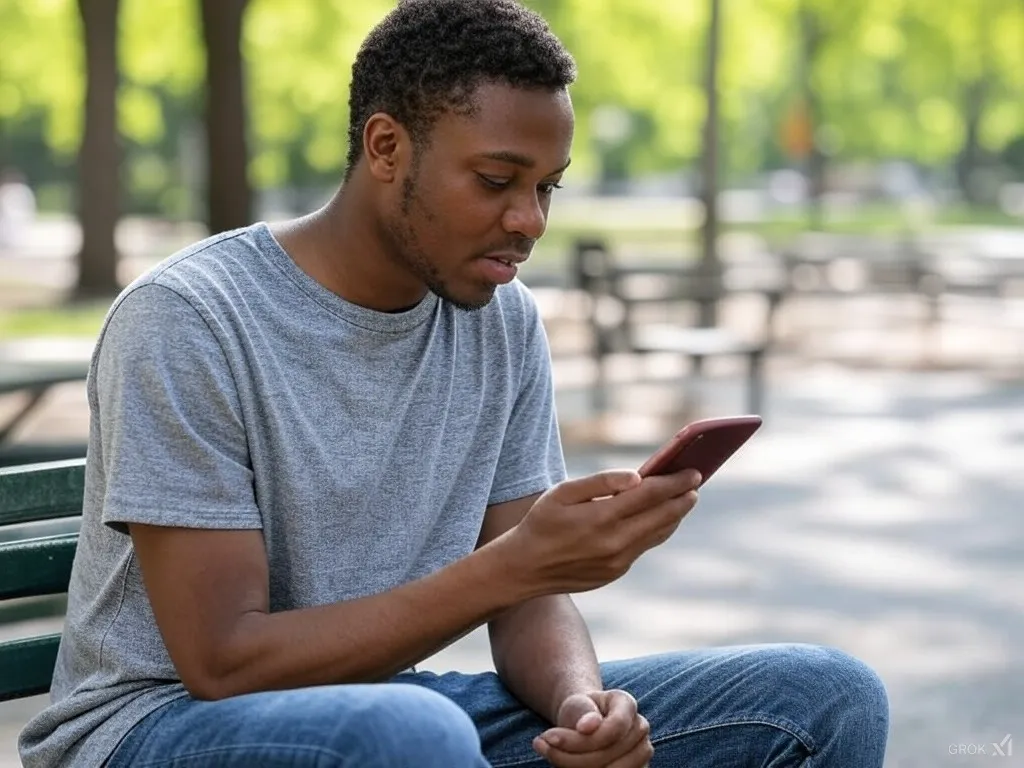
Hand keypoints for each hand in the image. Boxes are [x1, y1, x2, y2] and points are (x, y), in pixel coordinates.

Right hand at [499, 467, 700, 595]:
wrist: (523, 568)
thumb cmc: (541, 522)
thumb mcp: (562, 493)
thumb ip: (600, 482)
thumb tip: (637, 477)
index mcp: (601, 517)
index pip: (651, 495)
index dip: (675, 482)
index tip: (694, 472)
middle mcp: (614, 542)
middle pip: (662, 516)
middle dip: (683, 498)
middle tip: (696, 483)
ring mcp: (617, 561)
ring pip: (657, 534)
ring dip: (674, 515)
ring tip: (684, 499)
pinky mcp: (616, 572)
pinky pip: (643, 547)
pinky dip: (656, 530)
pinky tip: (659, 518)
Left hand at [532, 690, 652, 766]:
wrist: (585, 724)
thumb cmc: (581, 711)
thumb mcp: (576, 704)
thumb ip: (582, 711)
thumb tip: (588, 726)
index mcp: (627, 704)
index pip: (614, 727)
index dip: (584, 738)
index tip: (549, 735)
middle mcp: (640, 728)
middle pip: (608, 753)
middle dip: (569, 754)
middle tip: (539, 744)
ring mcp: (641, 752)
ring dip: (573, 767)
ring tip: (548, 753)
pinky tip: (564, 765)